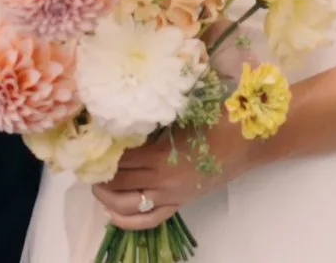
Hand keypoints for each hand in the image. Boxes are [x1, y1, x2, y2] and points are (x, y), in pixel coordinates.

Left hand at [90, 121, 254, 230]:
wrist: (248, 141)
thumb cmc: (217, 120)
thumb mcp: (182, 115)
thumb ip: (154, 121)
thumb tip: (125, 117)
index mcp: (161, 154)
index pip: (121, 159)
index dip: (102, 154)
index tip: (89, 145)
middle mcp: (163, 179)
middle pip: (120, 182)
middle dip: (99, 175)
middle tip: (87, 164)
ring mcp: (172, 195)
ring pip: (129, 205)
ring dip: (107, 198)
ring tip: (96, 186)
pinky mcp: (181, 203)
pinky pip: (150, 219)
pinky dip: (127, 220)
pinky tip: (111, 214)